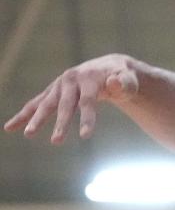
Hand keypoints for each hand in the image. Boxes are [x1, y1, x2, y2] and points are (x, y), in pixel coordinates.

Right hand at [4, 55, 139, 143]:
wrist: (109, 67)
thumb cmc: (122, 77)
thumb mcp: (129, 80)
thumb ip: (124, 83)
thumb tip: (114, 82)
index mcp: (89, 77)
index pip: (87, 101)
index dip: (87, 118)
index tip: (86, 136)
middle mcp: (71, 80)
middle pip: (65, 104)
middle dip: (61, 123)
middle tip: (56, 142)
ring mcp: (59, 86)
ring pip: (46, 103)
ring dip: (36, 119)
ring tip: (27, 134)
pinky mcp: (53, 92)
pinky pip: (36, 104)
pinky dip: (23, 115)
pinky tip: (9, 127)